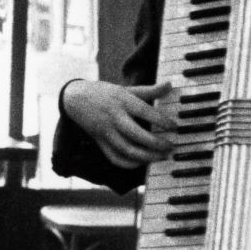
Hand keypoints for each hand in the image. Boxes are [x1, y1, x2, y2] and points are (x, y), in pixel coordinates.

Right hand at [59, 78, 177, 167]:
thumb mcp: (126, 89)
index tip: (174, 127)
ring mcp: (107, 132)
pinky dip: (130, 164)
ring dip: (147, 156)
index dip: (161, 120)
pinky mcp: (101, 143)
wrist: (75, 100)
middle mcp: (114, 117)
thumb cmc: (105, 93)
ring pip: (127, 150)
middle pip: (136, 135)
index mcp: (122, 101)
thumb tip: (170, 85)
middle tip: (171, 146)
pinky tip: (144, 162)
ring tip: (162, 156)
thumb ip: (149, 90)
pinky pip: (115, 158)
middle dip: (156, 143)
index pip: (144, 111)